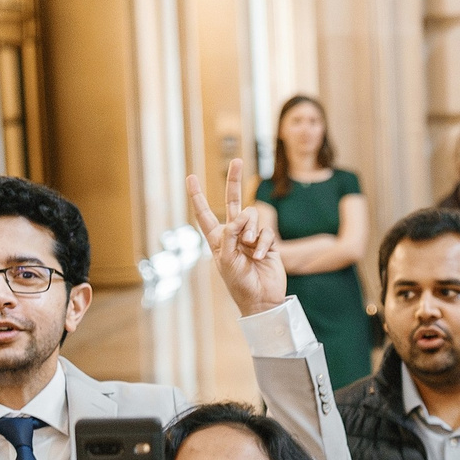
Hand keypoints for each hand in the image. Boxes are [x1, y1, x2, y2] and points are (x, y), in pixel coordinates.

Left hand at [191, 158, 286, 316]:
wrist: (261, 298)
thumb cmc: (239, 283)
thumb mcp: (226, 260)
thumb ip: (229, 235)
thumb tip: (239, 217)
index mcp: (217, 238)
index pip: (204, 213)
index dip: (197, 195)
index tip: (191, 177)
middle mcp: (234, 233)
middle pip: (233, 201)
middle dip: (234, 181)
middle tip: (236, 160)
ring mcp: (251, 237)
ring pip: (252, 216)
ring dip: (250, 231)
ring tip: (249, 248)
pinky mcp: (268, 242)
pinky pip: (265, 232)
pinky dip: (262, 243)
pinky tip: (260, 257)